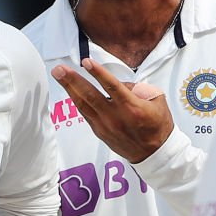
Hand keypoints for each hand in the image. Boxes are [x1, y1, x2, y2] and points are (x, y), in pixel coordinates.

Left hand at [53, 59, 172, 162]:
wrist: (153, 153)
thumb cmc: (157, 124)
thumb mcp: (157, 100)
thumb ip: (138, 88)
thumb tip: (121, 84)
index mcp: (132, 107)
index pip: (112, 86)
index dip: (98, 73)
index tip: (86, 62)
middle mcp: (115, 117)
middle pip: (90, 95)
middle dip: (72, 80)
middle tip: (59, 69)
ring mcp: (105, 125)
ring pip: (83, 104)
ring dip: (69, 88)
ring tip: (58, 75)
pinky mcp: (99, 131)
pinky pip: (85, 113)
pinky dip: (77, 100)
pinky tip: (69, 90)